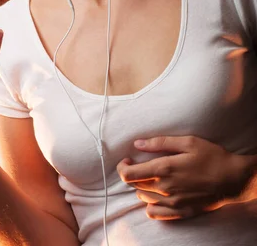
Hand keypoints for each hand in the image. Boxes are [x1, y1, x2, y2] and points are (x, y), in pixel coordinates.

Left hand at [116, 135, 248, 219]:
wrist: (232, 179)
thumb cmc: (211, 156)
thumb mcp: (187, 142)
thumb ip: (160, 143)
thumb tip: (138, 143)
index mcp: (164, 169)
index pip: (129, 175)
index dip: (122, 167)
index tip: (127, 159)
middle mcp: (165, 188)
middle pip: (134, 185)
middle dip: (132, 174)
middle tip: (139, 164)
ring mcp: (172, 203)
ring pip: (143, 198)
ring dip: (141, 187)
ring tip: (151, 176)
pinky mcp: (180, 212)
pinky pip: (155, 213)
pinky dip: (150, 204)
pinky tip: (157, 194)